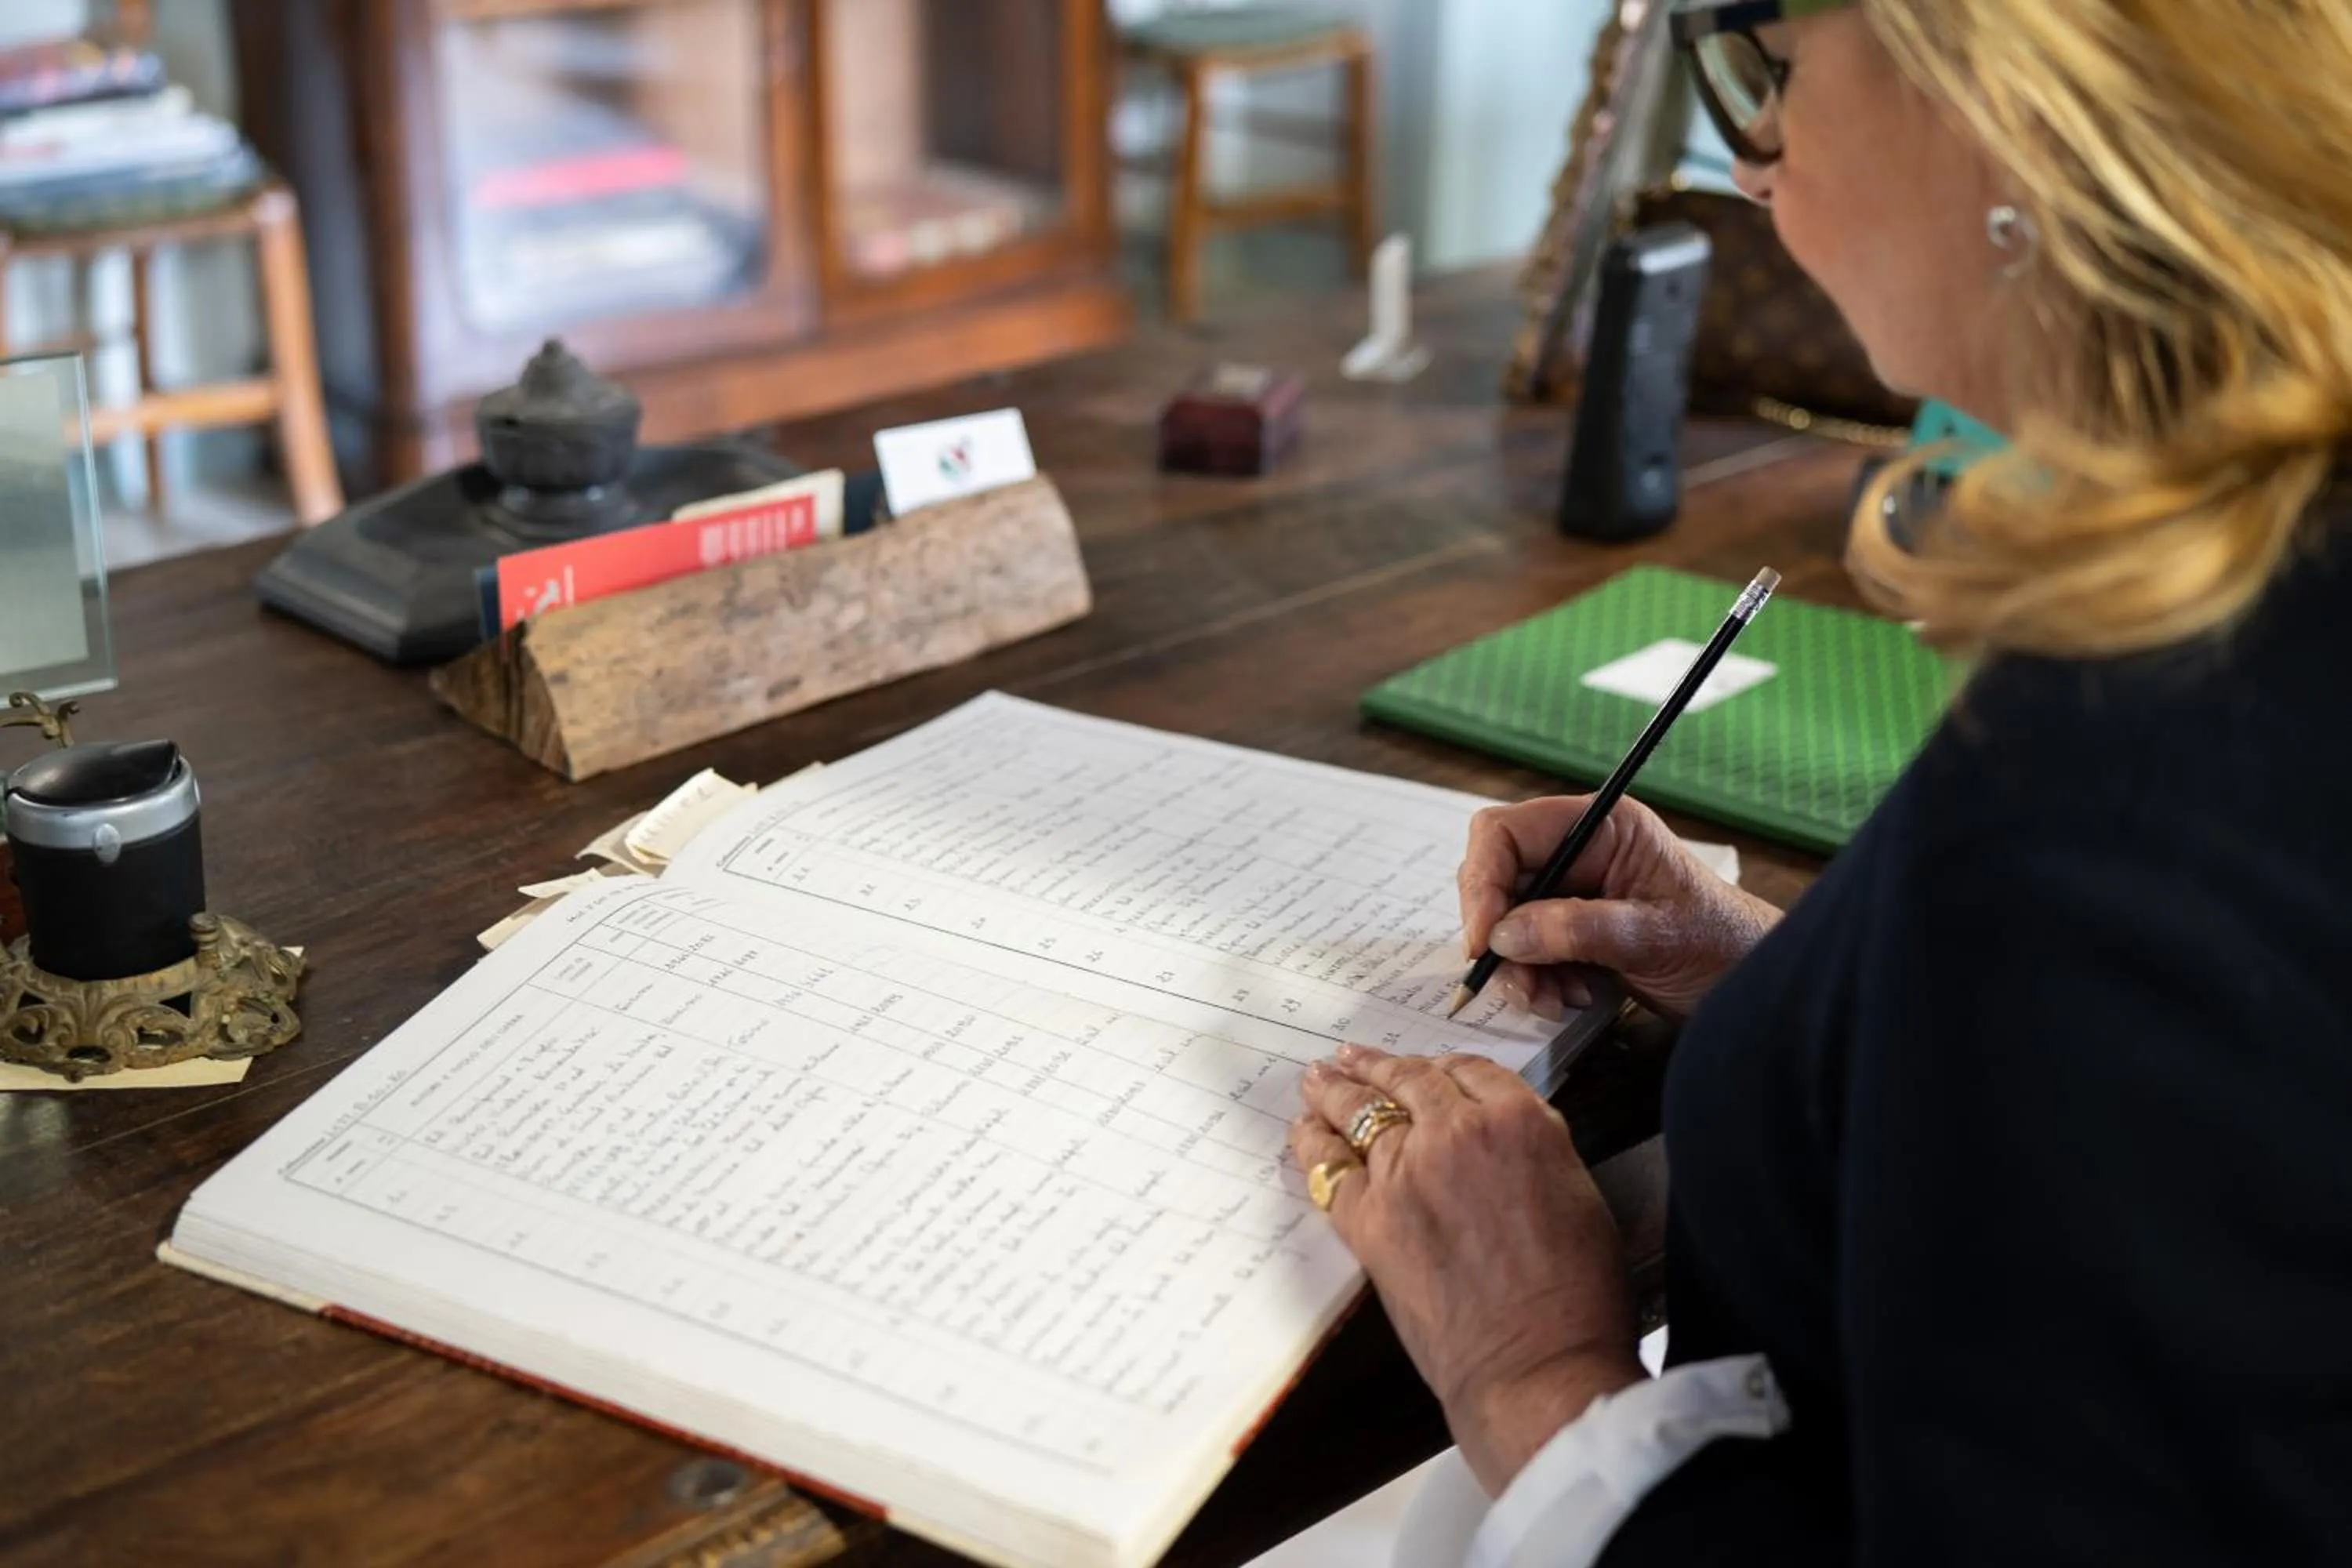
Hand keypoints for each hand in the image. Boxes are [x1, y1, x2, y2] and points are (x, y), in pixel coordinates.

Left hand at [1291, 1043, 1645, 1494]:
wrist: (1535, 1363)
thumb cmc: (1576, 1295)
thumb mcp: (1579, 1194)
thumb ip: (1536, 1150)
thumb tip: (1504, 1142)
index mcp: (1519, 1121)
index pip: (1471, 1070)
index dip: (1444, 1066)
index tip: (1426, 1067)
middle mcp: (1456, 1133)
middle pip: (1410, 1080)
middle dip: (1380, 1065)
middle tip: (1354, 1057)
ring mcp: (1405, 1172)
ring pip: (1363, 1113)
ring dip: (1337, 1091)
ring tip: (1318, 1078)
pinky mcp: (1368, 1218)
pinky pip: (1329, 1168)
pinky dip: (1313, 1145)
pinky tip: (1304, 1131)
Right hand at [1459, 794, 1779, 1021]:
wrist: (1754, 983)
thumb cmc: (1723, 945)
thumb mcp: (1654, 937)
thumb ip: (1579, 929)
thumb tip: (1506, 934)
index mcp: (1602, 827)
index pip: (1506, 832)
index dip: (1483, 882)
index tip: (1483, 940)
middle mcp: (1580, 852)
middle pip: (1496, 878)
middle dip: (1500, 936)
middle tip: (1520, 983)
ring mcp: (1574, 890)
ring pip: (1505, 921)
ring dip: (1519, 967)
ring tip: (1555, 999)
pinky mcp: (1572, 928)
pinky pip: (1525, 950)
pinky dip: (1536, 980)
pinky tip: (1570, 997)